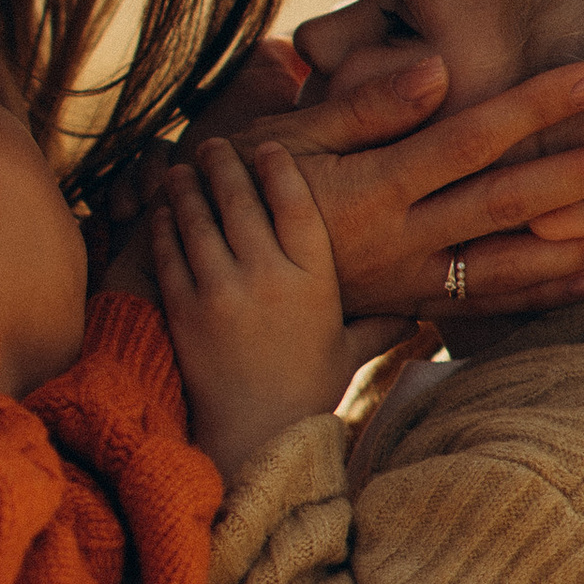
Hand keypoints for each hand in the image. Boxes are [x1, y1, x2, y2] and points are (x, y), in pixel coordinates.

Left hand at [151, 138, 410, 484]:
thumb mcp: (346, 354)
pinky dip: (165, 224)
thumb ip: (380, 326)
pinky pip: (170, 250)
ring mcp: (222, 291)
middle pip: (242, 199)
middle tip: (216, 144)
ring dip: (190, 186)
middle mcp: (269, 277)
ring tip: (185, 166)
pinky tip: (164, 208)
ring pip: (200, 217)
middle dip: (226, 165)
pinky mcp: (184, 309)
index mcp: (314, 280)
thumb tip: (419, 314)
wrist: (255, 439)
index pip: (295, 204)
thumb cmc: (304, 395)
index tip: (268, 147)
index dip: (279, 169)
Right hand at [232, 48, 583, 317]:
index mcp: (372, 187)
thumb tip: (435, 69)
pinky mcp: (413, 308)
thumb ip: (365, 107)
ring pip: (514, 265)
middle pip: (510, 205)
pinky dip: (548, 293)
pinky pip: (490, 305)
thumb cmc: (250, 192)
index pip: (469, 139)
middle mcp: (400, 240)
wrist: (216, 287)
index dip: (535, 106)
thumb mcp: (289, 142)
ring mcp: (410, 282)